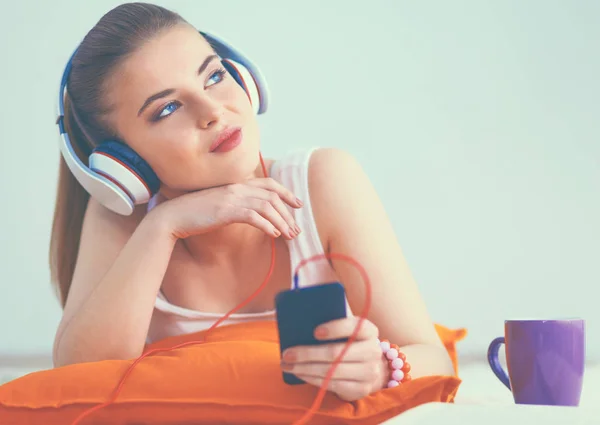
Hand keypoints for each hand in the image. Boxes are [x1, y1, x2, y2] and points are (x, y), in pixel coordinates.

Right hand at [150, 177, 302, 239]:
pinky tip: (273, 234)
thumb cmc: (196, 213)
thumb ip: (237, 204)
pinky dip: (267, 225)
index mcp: (237, 184)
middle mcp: (237, 188)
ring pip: (267, 206)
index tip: (297, 205)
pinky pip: (254, 216)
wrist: (173, 216)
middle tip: (296, 229)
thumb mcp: (220, 204)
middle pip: (272, 197)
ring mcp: (232, 198)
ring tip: (288, 235)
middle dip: (288, 214)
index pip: (269, 184)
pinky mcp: (226, 211)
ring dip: (281, 222)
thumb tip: (256, 216)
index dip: (286, 193)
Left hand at [280, 317, 387, 400]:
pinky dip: (312, 379)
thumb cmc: (348, 341)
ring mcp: (369, 372)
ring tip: (287, 365)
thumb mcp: (345, 328)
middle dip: (307, 353)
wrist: (369, 367)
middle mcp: (372, 351)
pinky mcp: (361, 389)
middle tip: (287, 353)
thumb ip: (331, 318)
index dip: (335, 328)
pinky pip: (331, 385)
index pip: (354, 326)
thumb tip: (301, 314)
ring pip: (330, 371)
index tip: (315, 332)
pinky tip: (300, 374)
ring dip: (304, 369)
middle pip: (336, 353)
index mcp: (369, 330)